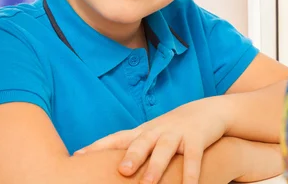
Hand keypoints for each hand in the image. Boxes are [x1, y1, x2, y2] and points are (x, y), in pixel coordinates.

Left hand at [76, 96, 230, 183]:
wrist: (208, 110)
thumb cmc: (173, 129)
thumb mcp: (152, 135)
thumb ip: (132, 148)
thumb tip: (111, 170)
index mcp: (143, 132)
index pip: (117, 138)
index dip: (98, 146)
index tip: (79, 156)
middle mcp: (158, 131)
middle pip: (141, 142)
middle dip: (131, 156)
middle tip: (121, 172)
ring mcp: (177, 134)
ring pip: (164, 149)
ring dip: (156, 166)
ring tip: (148, 183)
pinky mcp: (197, 139)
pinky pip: (193, 158)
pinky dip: (191, 173)